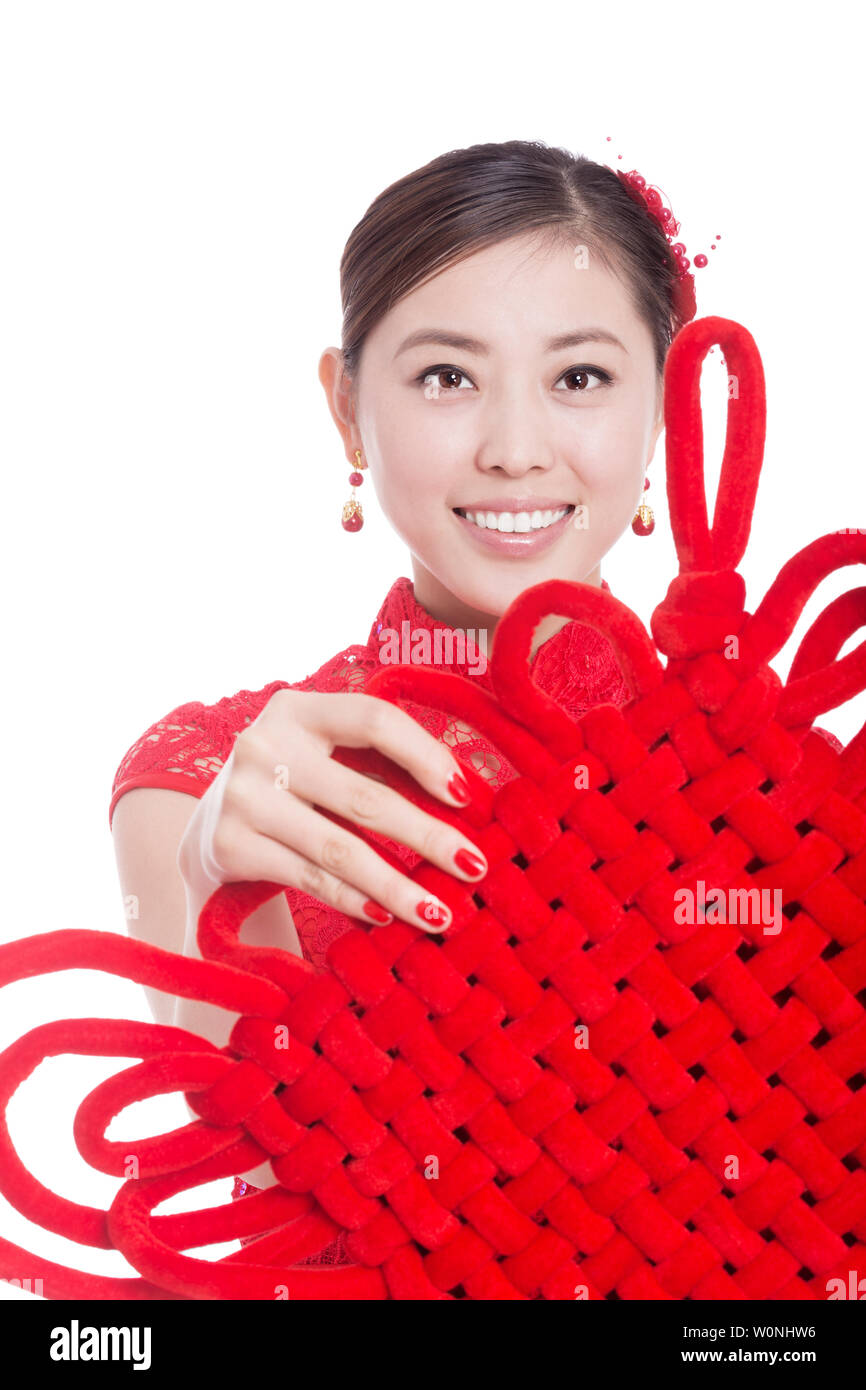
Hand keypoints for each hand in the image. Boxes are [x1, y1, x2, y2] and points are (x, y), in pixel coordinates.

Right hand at [177, 688, 486, 934]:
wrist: (209, 827)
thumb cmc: (294, 786)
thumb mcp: (324, 754)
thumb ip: (380, 763)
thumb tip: (466, 795)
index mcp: (297, 709)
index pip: (374, 720)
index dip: (425, 754)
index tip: (466, 796)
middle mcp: (263, 746)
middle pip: (366, 796)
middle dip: (429, 836)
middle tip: (474, 867)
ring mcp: (243, 797)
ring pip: (341, 849)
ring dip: (399, 886)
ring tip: (440, 914)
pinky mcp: (231, 846)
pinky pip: (310, 878)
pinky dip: (354, 900)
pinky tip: (387, 916)